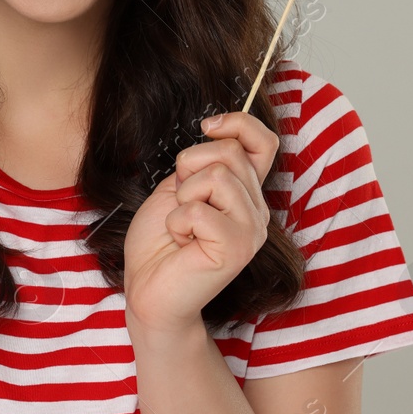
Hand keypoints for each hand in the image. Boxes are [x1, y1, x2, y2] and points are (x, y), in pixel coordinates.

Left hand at [122, 112, 279, 336]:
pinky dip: (177, 223)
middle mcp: (257, 211)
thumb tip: (219, 131)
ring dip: (183, 198)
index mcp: (245, 194)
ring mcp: (251, 230)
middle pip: (229, 152)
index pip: (264, 143)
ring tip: (183, 227)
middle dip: (189, 167)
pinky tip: (183, 244)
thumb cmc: (159, 243)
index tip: (208, 125)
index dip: (239, 122)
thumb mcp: (178, 189)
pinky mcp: (237, 248)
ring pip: (216, 176)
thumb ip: (203, 166)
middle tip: (180, 203)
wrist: (148, 291)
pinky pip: (198, 210)